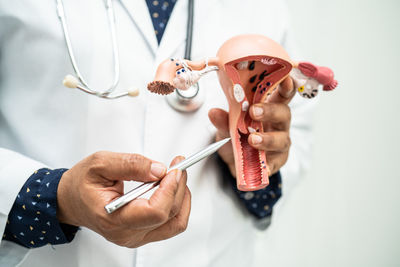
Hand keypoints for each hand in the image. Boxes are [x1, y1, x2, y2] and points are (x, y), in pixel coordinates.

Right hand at [57, 151, 190, 247]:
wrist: (70, 200)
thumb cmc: (80, 184)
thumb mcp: (100, 163)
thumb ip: (130, 164)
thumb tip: (158, 169)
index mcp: (113, 218)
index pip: (155, 212)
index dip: (170, 189)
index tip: (173, 170)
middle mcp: (126, 233)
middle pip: (169, 215)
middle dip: (178, 187)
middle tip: (177, 166)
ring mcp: (135, 237)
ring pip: (175, 223)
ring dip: (182, 198)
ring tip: (176, 177)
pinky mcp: (142, 234)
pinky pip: (171, 225)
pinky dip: (177, 205)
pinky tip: (172, 189)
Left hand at [209, 77, 295, 175]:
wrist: (235, 162)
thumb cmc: (238, 137)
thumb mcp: (227, 126)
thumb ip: (223, 120)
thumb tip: (213, 112)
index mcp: (270, 108)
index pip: (282, 94)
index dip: (286, 86)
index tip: (285, 79)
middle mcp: (278, 124)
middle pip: (284, 113)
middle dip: (270, 111)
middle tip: (254, 112)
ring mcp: (280, 142)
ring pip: (281, 139)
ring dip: (267, 138)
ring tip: (253, 140)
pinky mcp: (277, 161)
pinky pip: (275, 162)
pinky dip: (267, 164)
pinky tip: (260, 164)